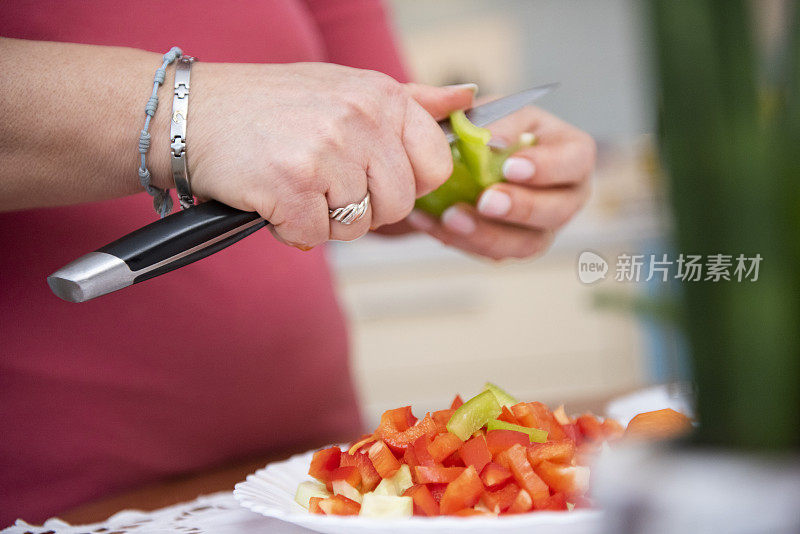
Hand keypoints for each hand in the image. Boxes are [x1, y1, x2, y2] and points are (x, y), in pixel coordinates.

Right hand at [181, 63, 474, 247]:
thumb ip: (411, 101)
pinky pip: (316, 236)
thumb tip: (467, 99)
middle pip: (398, 204)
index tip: (374, 177)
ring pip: (357, 225)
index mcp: (381, 95)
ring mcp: (326, 152)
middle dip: (362, 208)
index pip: (436, 165)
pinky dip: (291, 229)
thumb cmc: (272, 106)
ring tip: (294, 185)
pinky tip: (272, 198)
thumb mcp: (346, 88)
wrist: (191, 113)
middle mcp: (360, 119)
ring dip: (324, 219)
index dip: (407, 183)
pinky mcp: (292, 187)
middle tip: (323, 184)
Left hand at [405, 106, 595, 259]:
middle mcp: (567, 196)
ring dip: (488, 234)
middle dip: (520, 208)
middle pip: (557, 211)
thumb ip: (497, 122)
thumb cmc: (493, 128)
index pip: (573, 161)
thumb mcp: (497, 112)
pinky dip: (458, 239)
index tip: (510, 167)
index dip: (546, 167)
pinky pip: (492, 253)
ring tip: (452, 218)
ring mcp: (543, 227)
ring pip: (526, 243)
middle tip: (486, 201)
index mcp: (572, 154)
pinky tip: (429, 223)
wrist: (467, 154)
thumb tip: (492, 141)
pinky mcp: (513, 246)